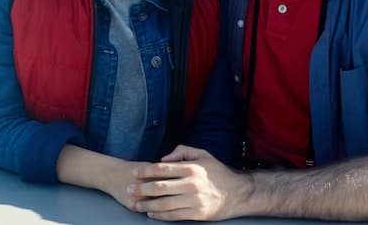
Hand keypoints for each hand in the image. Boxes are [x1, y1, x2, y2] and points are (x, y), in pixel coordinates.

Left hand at [128, 145, 247, 220]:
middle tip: (129, 189)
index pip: (162, 169)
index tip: (134, 173)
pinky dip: (160, 215)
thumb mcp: (203, 155)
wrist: (238, 193)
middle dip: (141, 189)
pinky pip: (174, 216)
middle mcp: (191, 184)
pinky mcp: (197, 214)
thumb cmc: (218, 172)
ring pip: (164, 204)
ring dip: (147, 204)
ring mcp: (194, 201)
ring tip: (136, 204)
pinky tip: (151, 213)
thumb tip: (162, 158)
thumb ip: (182, 152)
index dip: (145, 171)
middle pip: (159, 187)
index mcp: (191, 168)